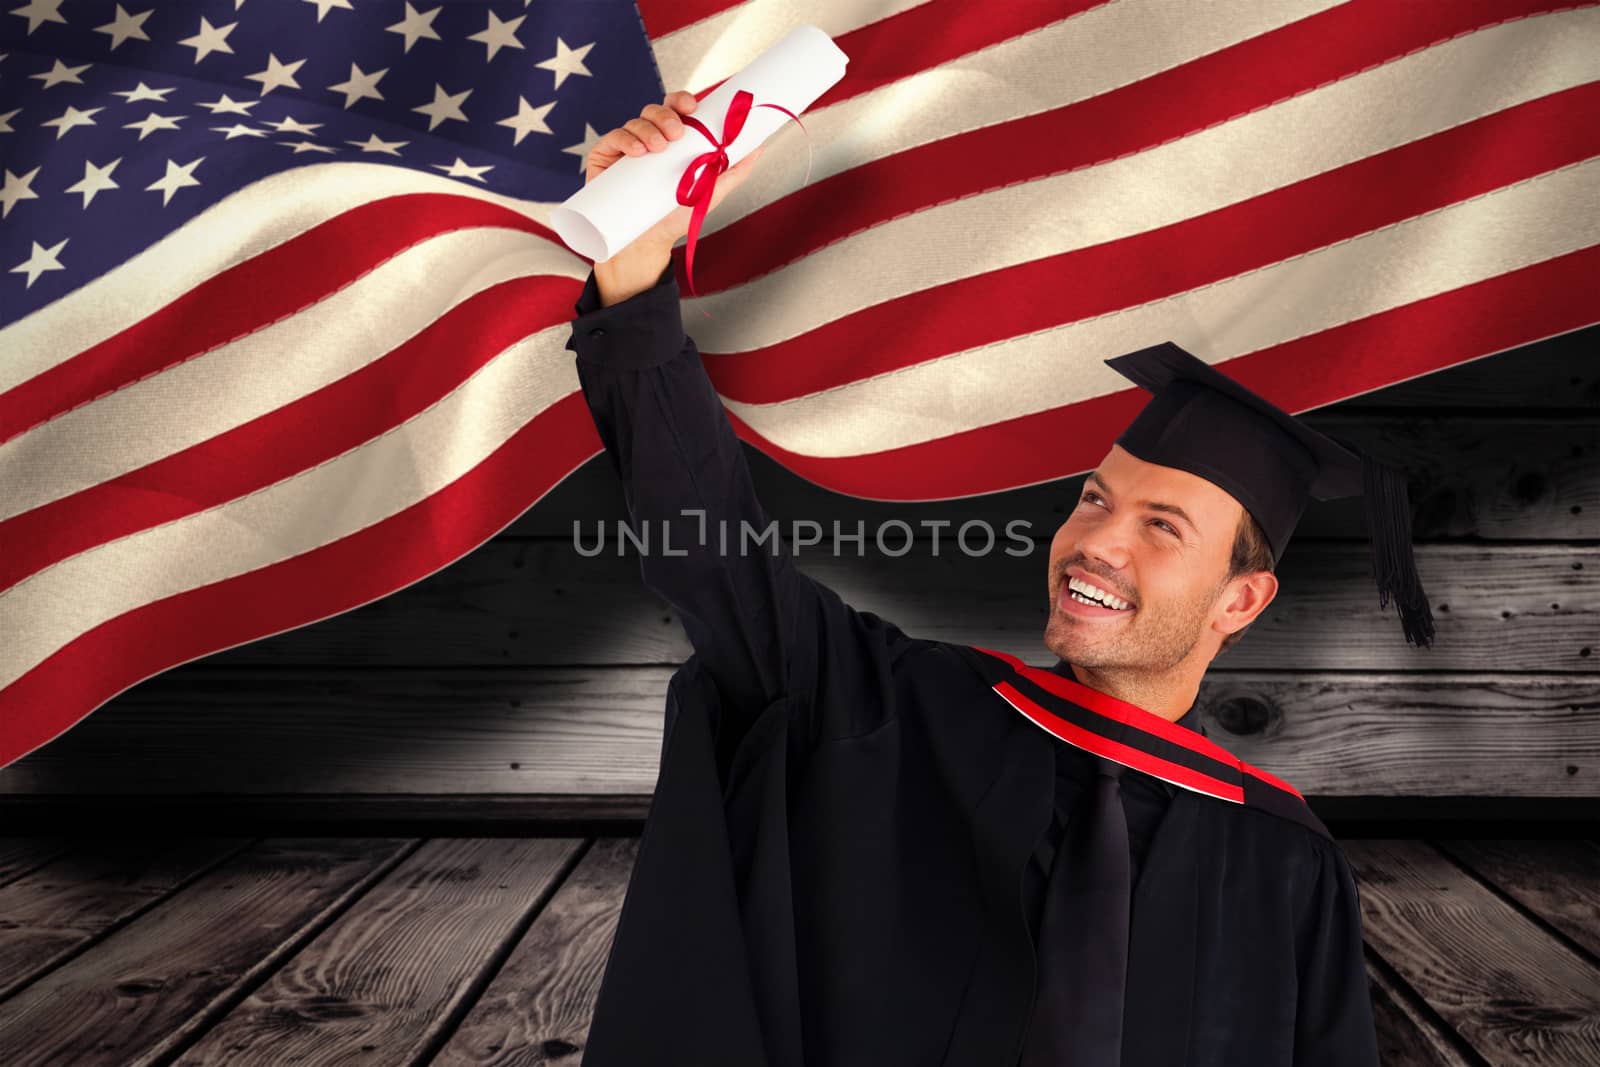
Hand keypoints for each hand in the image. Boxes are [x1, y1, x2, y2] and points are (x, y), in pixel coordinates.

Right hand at [585, 89, 766, 259]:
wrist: (644, 244)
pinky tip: (637, 151)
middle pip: (656, 110)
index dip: (682, 101)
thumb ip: (734, 171)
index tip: (693, 107)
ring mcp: (626, 147)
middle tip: (677, 133)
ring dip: (648, 129)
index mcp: (672, 141)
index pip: (676, 109)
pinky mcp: (604, 158)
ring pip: (636, 122)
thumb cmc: (674, 217)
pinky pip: (613, 138)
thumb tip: (759, 146)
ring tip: (658, 148)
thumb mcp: (709, 193)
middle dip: (667, 115)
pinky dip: (626, 139)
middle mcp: (649, 139)